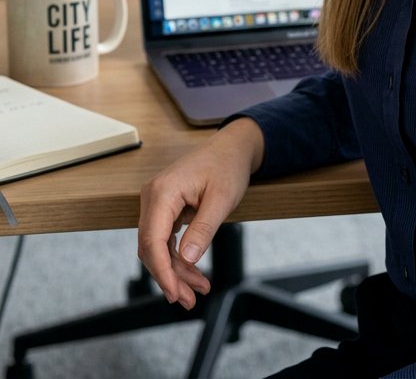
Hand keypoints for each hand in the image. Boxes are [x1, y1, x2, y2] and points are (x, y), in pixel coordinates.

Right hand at [137, 117, 264, 308]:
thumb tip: (186, 259)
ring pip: (158, 247)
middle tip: (188, 301)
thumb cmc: (227, 166)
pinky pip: (165, 239)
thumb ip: (203, 229)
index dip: (161, 271)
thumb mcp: (222, 199)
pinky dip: (178, 258)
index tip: (174, 293)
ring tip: (197, 292)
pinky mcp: (165, 208)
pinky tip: (193, 275)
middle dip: (169, 277)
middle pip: (151, 248)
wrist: (232, 147)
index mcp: (162, 192)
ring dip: (175, 272)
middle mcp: (153, 197)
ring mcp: (157, 202)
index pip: (152, 240)